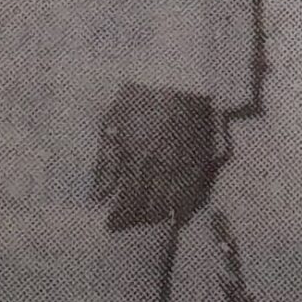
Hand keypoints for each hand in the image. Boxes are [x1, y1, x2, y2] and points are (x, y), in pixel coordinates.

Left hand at [91, 82, 221, 231]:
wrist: (176, 76)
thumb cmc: (138, 96)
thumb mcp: (112, 125)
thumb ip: (106, 163)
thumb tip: (98, 196)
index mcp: (137, 161)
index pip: (128, 205)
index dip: (119, 220)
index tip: (111, 225)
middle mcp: (163, 171)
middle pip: (152, 211)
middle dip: (139, 221)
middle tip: (130, 221)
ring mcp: (186, 168)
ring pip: (176, 208)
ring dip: (162, 217)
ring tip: (152, 218)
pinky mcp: (203, 161)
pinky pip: (196, 195)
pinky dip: (185, 206)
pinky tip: (176, 208)